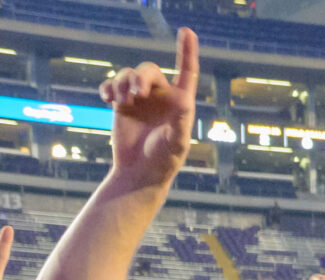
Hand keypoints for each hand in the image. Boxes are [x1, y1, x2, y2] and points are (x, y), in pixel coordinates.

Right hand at [102, 29, 196, 187]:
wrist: (140, 172)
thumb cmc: (164, 160)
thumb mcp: (176, 142)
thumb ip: (181, 121)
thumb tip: (185, 100)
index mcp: (180, 102)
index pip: (186, 71)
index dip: (187, 51)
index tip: (186, 31)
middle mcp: (160, 96)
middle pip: (148, 70)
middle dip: (140, 77)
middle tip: (136, 94)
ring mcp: (140, 99)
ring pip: (127, 75)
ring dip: (122, 83)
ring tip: (120, 101)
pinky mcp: (121, 104)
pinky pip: (112, 84)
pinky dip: (107, 87)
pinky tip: (106, 99)